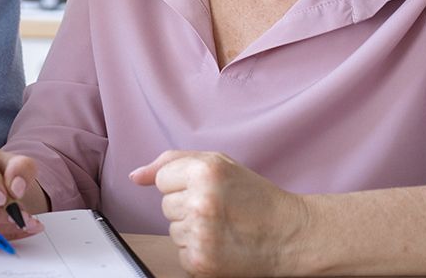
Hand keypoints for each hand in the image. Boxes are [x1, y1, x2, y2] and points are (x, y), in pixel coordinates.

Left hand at [129, 151, 309, 276]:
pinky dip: (198, 251)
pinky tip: (222, 244)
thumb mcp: (218, 164)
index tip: (210, 190)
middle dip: (188, 206)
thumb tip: (135, 177)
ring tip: (223, 227)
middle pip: (166, 205)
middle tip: (220, 209)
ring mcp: (201, 235)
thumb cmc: (255, 198)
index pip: (162, 179)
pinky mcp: (201, 262)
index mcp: (204, 172)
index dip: (185, 184)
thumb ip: (172, 162)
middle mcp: (201, 203)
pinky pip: (180, 253)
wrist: (290, 235)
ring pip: (172, 230)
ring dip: (192, 230)